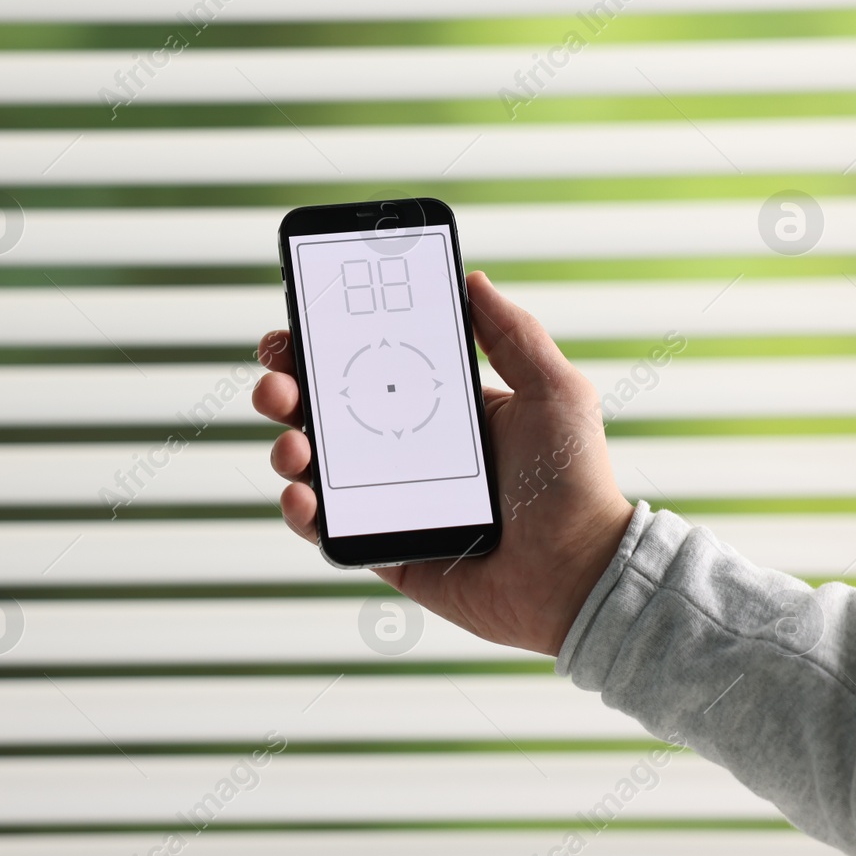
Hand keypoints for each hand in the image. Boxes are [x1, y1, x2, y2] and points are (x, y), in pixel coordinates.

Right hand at [253, 270, 633, 656]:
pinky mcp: (382, 548)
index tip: (297, 329)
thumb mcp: (554, 391)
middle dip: (286, 391)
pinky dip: (301, 512)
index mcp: (438, 410)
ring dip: (287, 448)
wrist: (578, 573)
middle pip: (324, 412)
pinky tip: (303, 497)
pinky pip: (326, 529)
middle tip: (277, 385)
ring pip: (314, 467)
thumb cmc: (574, 484)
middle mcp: (405, 450)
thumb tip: (473, 281)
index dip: (323, 347)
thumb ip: (514, 334)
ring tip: (293, 446)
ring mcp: (388, 500)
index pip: (366, 369)